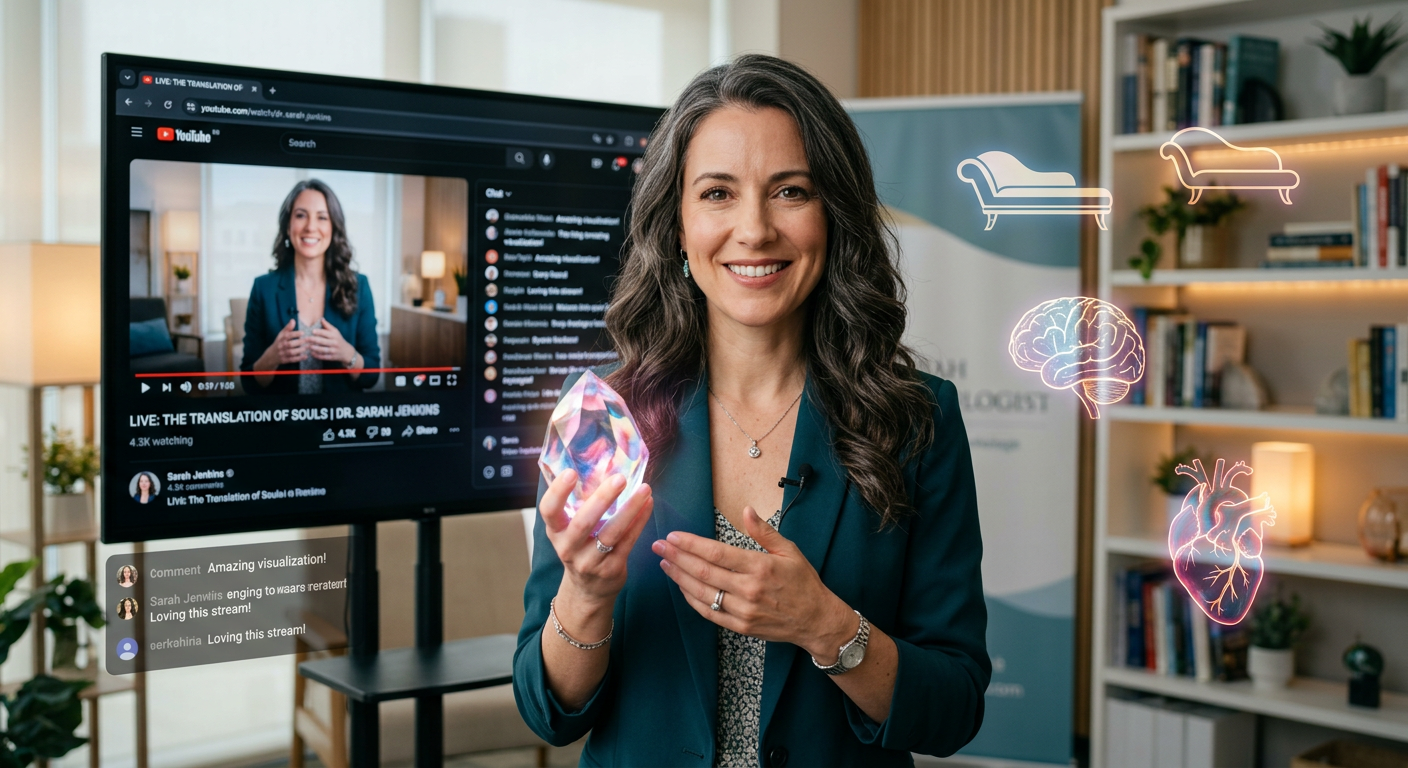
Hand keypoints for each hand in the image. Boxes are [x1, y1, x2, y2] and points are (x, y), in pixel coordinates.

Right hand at [263, 320, 307, 365]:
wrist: (271, 356)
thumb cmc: (279, 343)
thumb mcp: (281, 335)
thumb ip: (288, 328)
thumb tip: (293, 320)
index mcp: (281, 339)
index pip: (287, 336)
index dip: (295, 334)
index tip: (303, 332)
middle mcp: (281, 346)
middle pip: (290, 344)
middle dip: (299, 342)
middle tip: (308, 340)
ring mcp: (282, 353)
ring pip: (291, 352)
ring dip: (300, 350)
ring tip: (308, 347)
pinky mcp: (284, 360)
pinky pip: (292, 359)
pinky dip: (299, 358)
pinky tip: (306, 356)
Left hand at [307, 323, 356, 365]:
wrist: (347, 352)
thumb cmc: (338, 339)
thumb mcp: (335, 332)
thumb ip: (328, 326)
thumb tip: (321, 319)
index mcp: (334, 335)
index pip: (326, 333)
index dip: (319, 332)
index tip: (312, 331)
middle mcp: (334, 343)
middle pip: (323, 341)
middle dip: (314, 340)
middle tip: (306, 339)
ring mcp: (333, 350)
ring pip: (323, 349)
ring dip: (315, 348)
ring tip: (308, 346)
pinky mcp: (332, 357)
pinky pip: (324, 356)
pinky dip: (317, 355)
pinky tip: (312, 353)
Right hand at [541, 469, 653, 611]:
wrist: (588, 591)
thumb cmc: (580, 549)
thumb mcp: (569, 531)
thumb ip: (579, 507)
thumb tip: (601, 466)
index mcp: (556, 532)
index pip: (548, 511)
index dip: (558, 492)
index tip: (571, 473)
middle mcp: (568, 548)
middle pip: (583, 523)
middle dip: (602, 499)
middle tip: (620, 478)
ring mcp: (590, 562)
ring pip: (611, 534)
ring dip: (630, 509)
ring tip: (645, 489)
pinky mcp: (611, 570)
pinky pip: (628, 542)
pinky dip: (639, 521)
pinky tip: (648, 504)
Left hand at [652, 506, 856, 661]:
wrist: (815, 620)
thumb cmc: (803, 583)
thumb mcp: (789, 551)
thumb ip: (765, 532)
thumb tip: (747, 511)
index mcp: (760, 567)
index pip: (717, 554)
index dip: (691, 544)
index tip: (674, 536)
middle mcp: (749, 590)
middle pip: (703, 572)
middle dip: (677, 557)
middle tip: (659, 546)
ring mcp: (743, 611)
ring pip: (702, 593)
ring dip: (679, 578)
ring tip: (664, 564)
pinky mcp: (740, 626)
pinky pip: (709, 612)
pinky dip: (692, 599)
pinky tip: (681, 586)